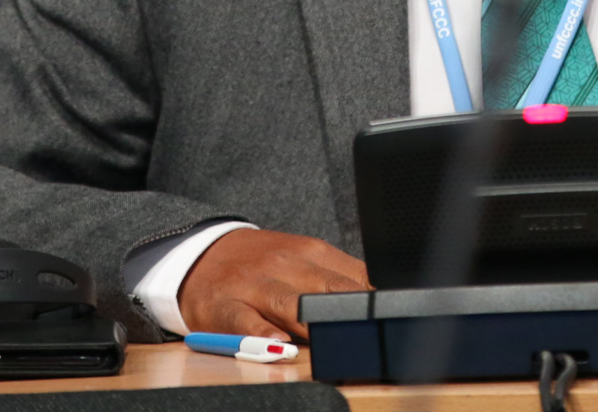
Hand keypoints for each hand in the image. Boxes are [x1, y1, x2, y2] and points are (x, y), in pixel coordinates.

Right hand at [178, 228, 369, 338]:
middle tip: (374, 336)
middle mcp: (286, 264)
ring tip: (333, 341)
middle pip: (329, 290)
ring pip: (290, 304)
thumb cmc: (265, 264)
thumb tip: (383, 302)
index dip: (378, 302)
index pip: (356, 276)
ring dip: (314, 324)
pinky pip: (244, 321)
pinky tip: (278, 345)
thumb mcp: (304, 261)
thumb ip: (340, 278)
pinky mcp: (225, 305)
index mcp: (313, 252)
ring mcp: (254, 284)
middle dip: (353, 314)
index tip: (395, 320)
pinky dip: (261, 334)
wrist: (202, 252)